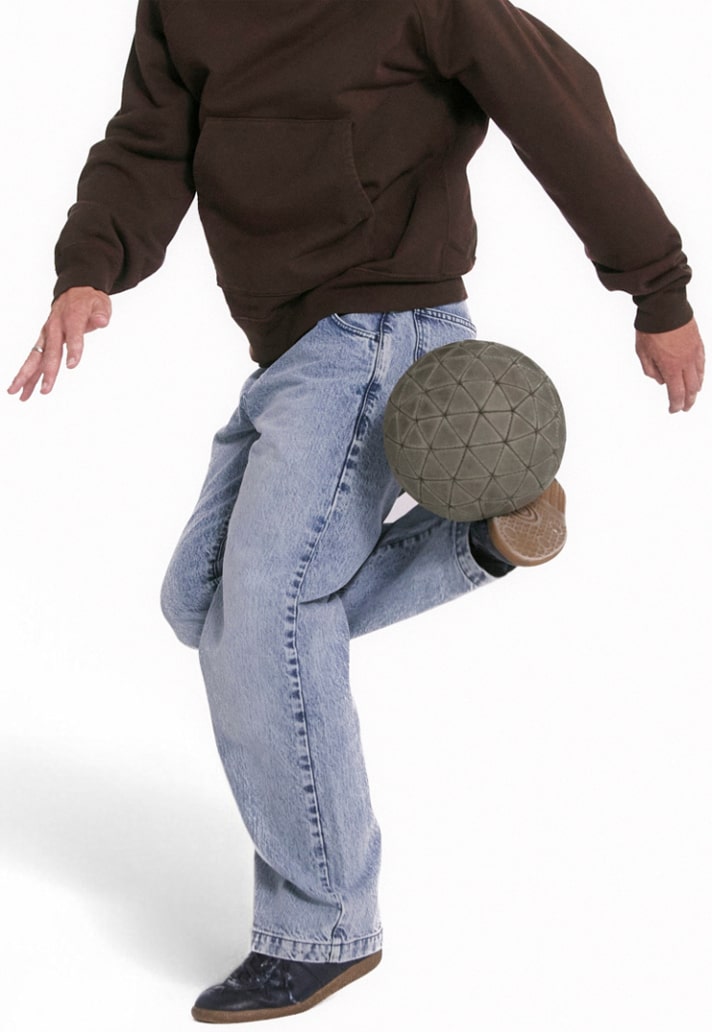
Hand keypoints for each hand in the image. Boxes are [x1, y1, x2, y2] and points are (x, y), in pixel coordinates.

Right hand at [8, 286, 111, 401]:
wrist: (74, 291)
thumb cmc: (89, 301)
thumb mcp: (100, 303)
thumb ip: (100, 314)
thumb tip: (102, 320)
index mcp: (72, 316)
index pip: (73, 334)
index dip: (73, 349)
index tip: (72, 365)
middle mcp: (55, 326)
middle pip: (50, 350)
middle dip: (47, 371)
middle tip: (46, 390)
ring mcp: (46, 334)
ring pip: (35, 356)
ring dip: (26, 375)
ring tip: (16, 392)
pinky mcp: (43, 340)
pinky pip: (34, 358)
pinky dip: (28, 373)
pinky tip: (22, 389)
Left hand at [635, 317, 704, 412]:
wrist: (664, 307)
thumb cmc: (651, 329)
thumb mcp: (642, 353)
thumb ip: (651, 370)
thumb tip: (660, 380)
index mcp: (671, 367)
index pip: (676, 393)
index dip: (676, 405)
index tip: (673, 409)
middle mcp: (685, 363)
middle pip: (691, 389)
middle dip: (688, 401)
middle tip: (685, 407)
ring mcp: (694, 353)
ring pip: (699, 377)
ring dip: (695, 389)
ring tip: (692, 395)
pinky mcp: (698, 343)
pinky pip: (702, 363)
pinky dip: (700, 374)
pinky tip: (698, 376)